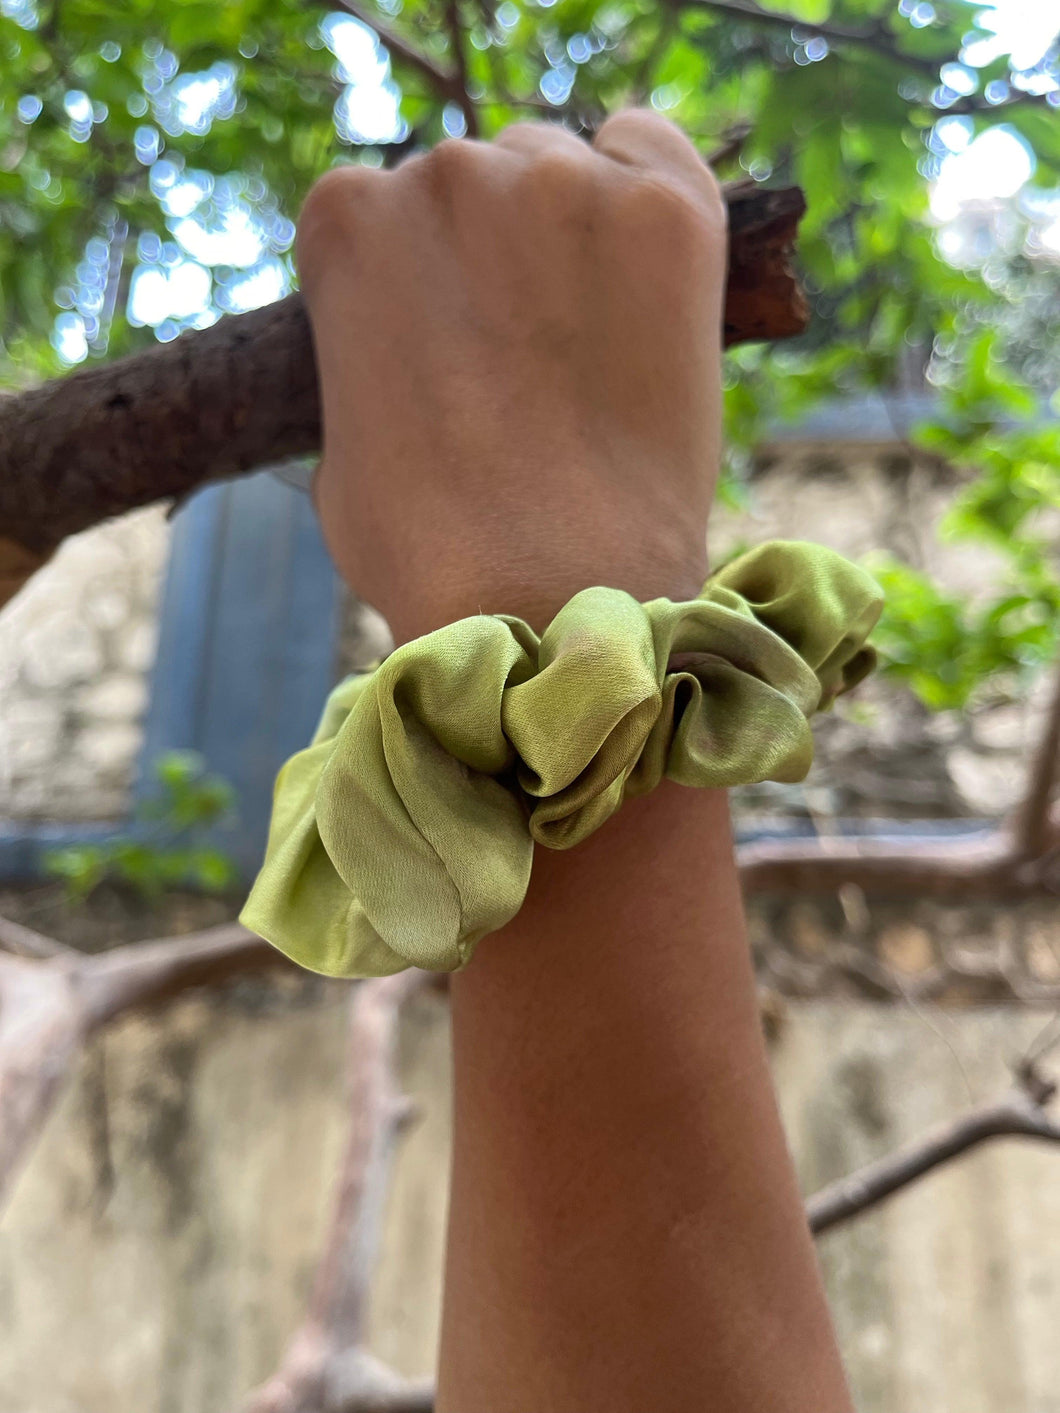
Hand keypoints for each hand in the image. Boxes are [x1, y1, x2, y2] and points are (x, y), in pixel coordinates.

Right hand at [296, 110, 726, 642]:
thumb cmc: (433, 549)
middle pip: (475, 183)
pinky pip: (651, 148)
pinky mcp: (664, 208)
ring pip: (559, 168)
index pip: (383, 209)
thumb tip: (406, 343)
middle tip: (528, 358)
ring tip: (589, 347)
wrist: (555, 597)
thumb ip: (364, 357)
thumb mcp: (340, 446)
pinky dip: (647, 195)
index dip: (424, 284)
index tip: (453, 342)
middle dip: (496, 258)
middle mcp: (444, 174)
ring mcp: (558, 182)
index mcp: (347, 221)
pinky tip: (646, 272)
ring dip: (568, 234)